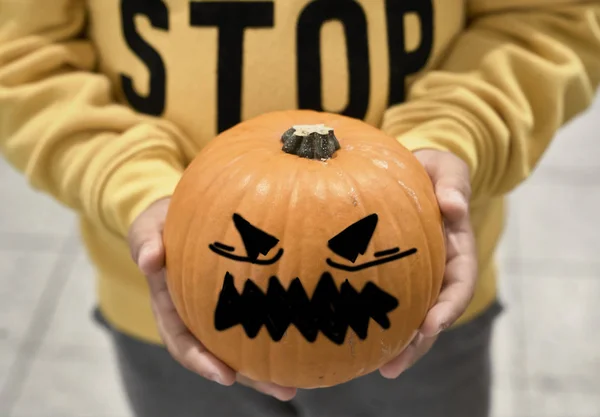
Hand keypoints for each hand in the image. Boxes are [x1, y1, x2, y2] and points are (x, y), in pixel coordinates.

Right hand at [128, 197, 296, 400]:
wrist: (179, 215)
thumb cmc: (161, 224)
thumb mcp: (147, 228)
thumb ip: (146, 242)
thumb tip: (149, 262)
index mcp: (169, 307)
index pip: (183, 342)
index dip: (202, 361)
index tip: (225, 376)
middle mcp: (193, 317)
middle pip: (219, 355)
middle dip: (248, 377)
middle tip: (281, 390)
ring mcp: (214, 313)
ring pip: (240, 347)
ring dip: (265, 370)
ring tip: (295, 385)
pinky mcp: (235, 302)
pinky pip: (253, 322)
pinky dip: (273, 337)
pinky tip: (301, 345)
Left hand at [379, 149, 477, 378]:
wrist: (417, 171)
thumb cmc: (435, 170)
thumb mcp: (448, 169)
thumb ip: (454, 185)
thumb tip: (452, 207)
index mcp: (458, 250)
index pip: (459, 285)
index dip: (447, 309)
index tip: (430, 326)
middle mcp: (439, 270)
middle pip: (434, 314)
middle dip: (418, 343)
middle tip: (393, 367)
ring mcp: (418, 275)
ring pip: (411, 316)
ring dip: (398, 344)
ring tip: (376, 367)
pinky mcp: (395, 273)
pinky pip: (388, 301)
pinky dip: (378, 321)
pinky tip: (354, 340)